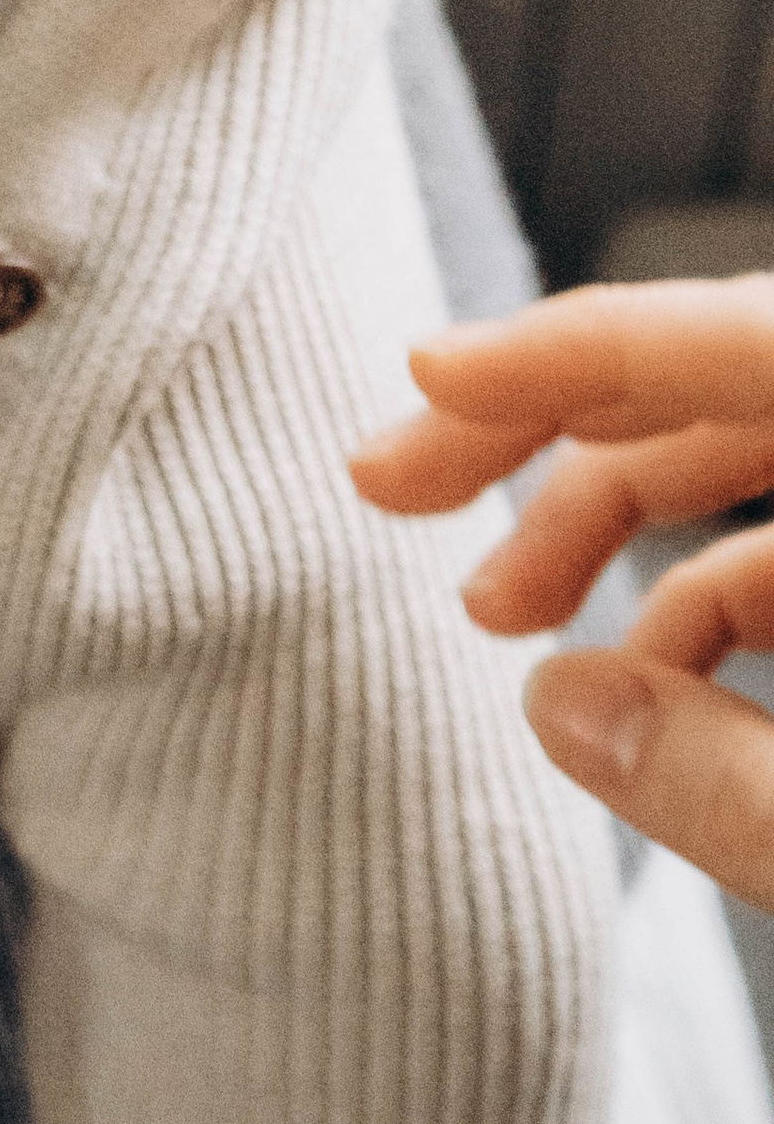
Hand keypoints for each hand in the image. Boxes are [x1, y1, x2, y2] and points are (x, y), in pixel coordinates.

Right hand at [352, 278, 773, 907]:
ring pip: (749, 447)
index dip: (564, 351)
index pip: (727, 335)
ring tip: (493, 614)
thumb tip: (563, 710)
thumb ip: (734, 787)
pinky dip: (705, 599)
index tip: (420, 366)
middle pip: (714, 373)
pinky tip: (631, 691)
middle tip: (386, 481)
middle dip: (538, 427)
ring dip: (605, 520)